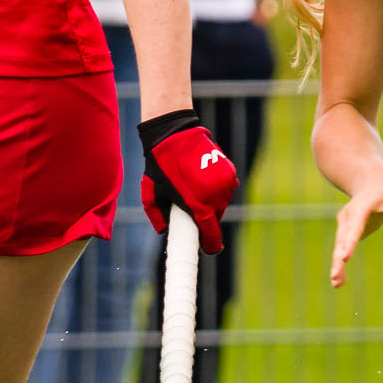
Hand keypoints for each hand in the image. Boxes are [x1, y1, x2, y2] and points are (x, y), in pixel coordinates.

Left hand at [139, 110, 238, 253]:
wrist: (174, 134)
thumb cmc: (161, 165)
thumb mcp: (153, 193)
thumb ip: (157, 216)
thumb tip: (163, 231)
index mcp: (198, 204)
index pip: (211, 234)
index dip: (209, 244)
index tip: (207, 247)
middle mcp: (216, 196)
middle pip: (216, 218)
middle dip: (207, 219)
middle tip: (192, 210)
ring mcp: (225, 183)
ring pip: (223, 203)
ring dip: (213, 203)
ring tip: (196, 190)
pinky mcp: (230, 171)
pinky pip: (227, 188)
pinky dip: (219, 188)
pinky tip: (204, 179)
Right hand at [329, 169, 382, 287]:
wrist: (372, 184)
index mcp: (359, 209)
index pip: (354, 227)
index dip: (350, 243)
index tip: (344, 258)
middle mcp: (348, 218)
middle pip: (342, 240)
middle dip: (339, 258)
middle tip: (335, 276)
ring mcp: (344, 225)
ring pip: (339, 247)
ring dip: (337, 265)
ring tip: (337, 284)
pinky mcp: (345, 232)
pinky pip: (342, 250)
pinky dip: (340, 265)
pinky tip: (339, 282)